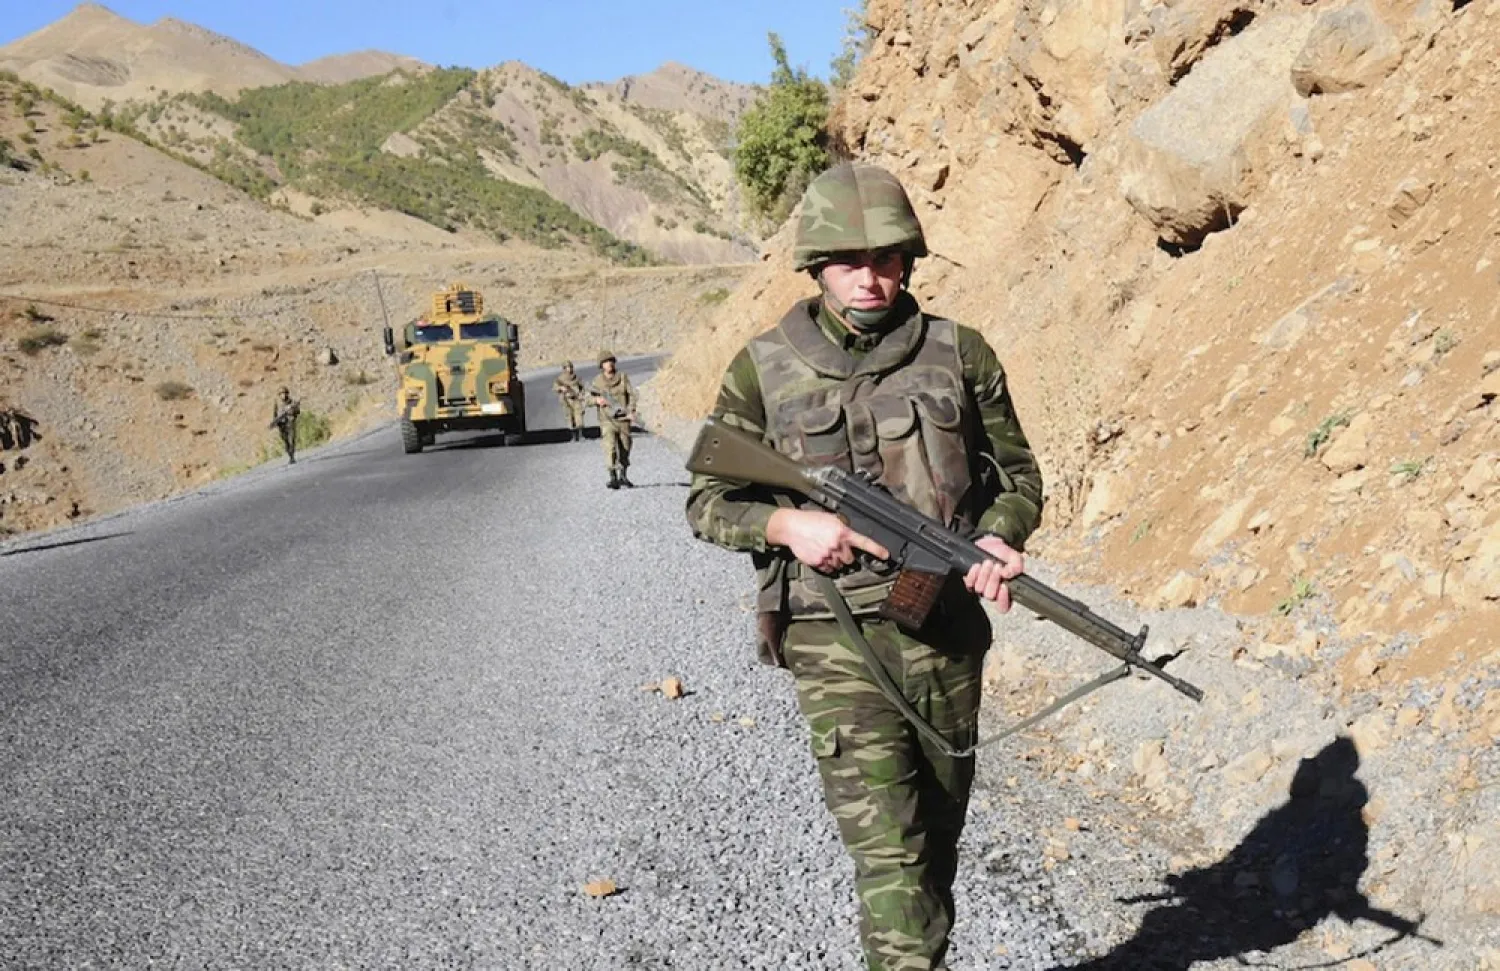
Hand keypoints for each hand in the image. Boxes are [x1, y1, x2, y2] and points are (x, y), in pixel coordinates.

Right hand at [767, 508, 889, 572]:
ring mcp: (827, 555)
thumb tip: (850, 537)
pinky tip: (819, 554)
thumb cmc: (810, 520)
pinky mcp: (818, 562)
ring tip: (824, 549)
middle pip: (850, 559)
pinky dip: (825, 565)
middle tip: (836, 548)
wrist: (791, 526)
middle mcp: (837, 544)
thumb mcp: (830, 519)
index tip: (886, 556)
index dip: (876, 550)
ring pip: (839, 565)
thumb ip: (843, 528)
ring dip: (835, 560)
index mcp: (842, 532)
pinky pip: (828, 569)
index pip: (863, 542)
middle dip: (845, 555)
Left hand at [966, 535, 1023, 611]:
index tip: (1004, 585)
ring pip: (980, 589)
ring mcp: (981, 587)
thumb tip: (1007, 574)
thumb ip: (1016, 567)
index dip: (1003, 600)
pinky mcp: (970, 581)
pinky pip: (969, 583)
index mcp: (1006, 591)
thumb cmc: (1003, 554)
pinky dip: (973, 574)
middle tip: (996, 566)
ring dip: (984, 574)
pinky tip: (978, 565)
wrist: (990, 543)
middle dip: (993, 580)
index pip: (1004, 607)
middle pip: (991, 596)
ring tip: (988, 562)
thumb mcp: (1015, 558)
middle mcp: (993, 592)